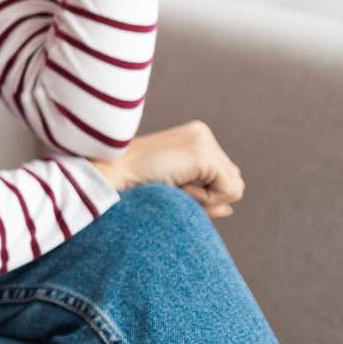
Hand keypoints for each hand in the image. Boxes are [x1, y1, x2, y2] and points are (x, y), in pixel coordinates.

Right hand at [86, 120, 244, 218]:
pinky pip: (229, 191)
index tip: (171, 186)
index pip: (221, 175)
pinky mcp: (204, 154)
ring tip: (174, 185)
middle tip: (173, 187)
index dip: (202, 192)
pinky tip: (178, 185)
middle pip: (232, 179)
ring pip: (234, 186)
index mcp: (193, 137)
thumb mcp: (173, 190)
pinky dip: (206, 199)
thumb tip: (229, 209)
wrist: (108, 175)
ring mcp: (204, 140)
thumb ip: (202, 198)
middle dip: (208, 195)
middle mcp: (202, 133)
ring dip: (206, 198)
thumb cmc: (133, 185)